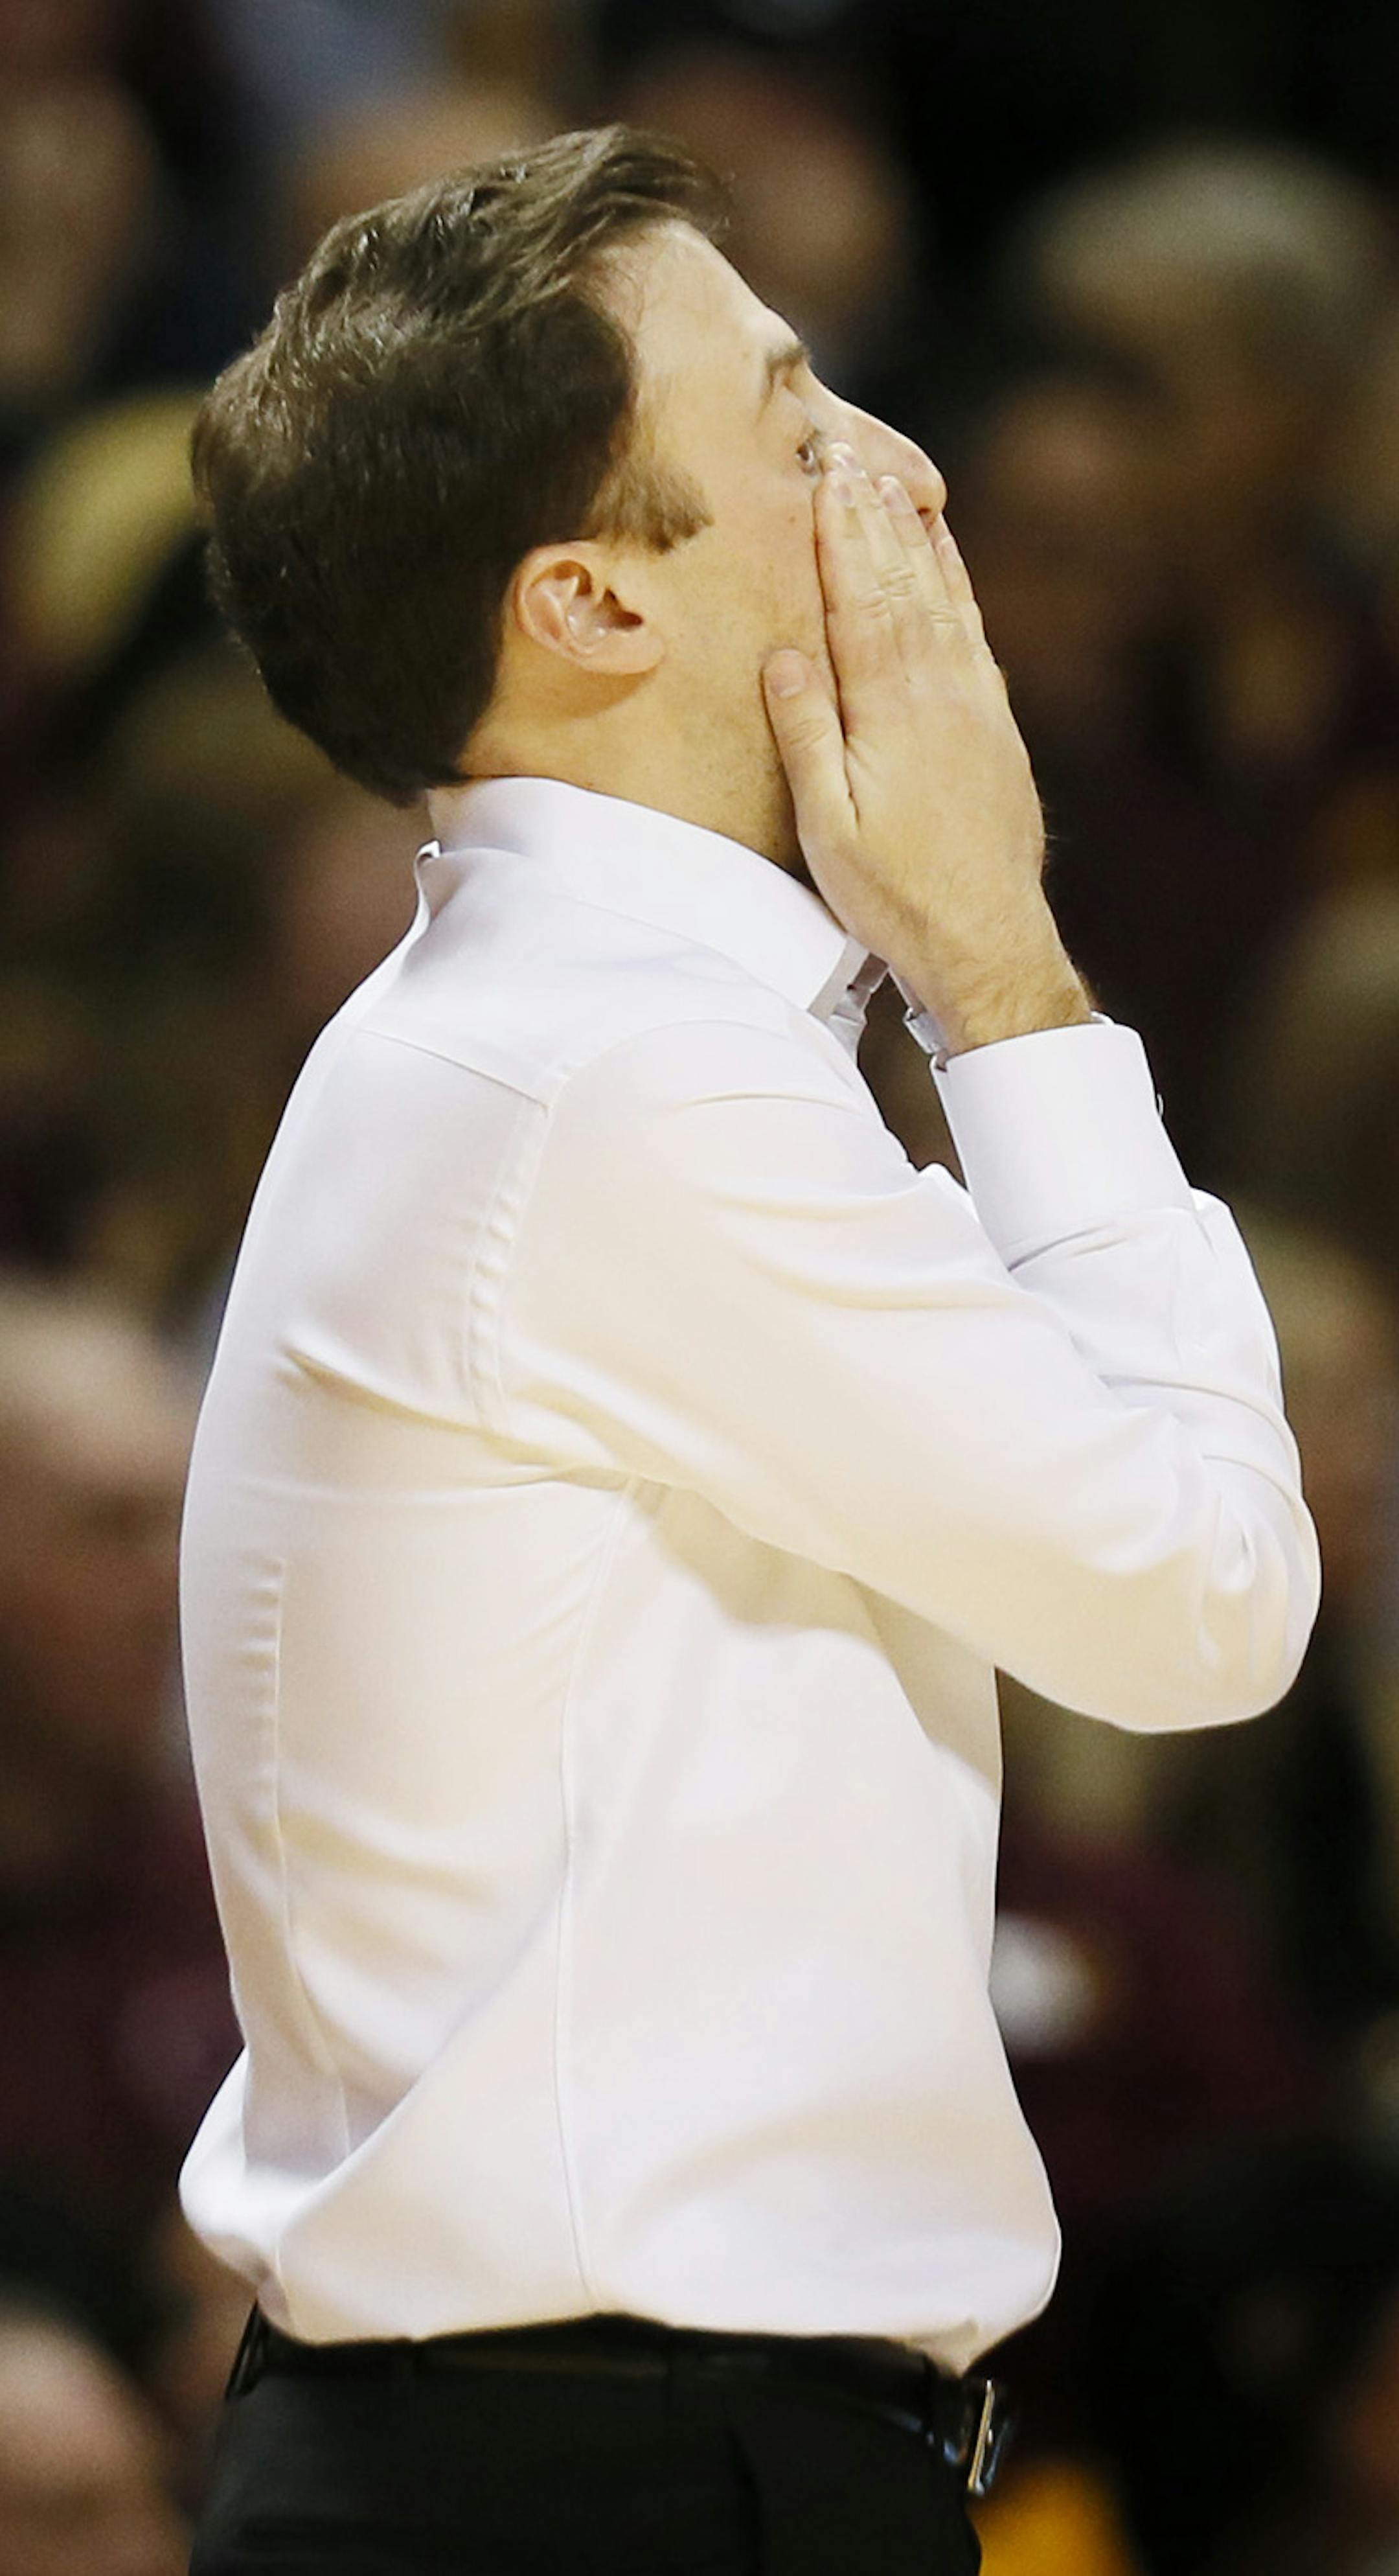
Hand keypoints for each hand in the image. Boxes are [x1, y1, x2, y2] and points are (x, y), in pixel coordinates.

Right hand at [762, 446, 1089, 1052]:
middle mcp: (943, 694)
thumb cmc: (898, 898)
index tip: (823, 475)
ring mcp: (979, 707)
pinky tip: (946, 562)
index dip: (840, 534)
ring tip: (895, 484)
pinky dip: (957, 586)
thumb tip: (785, 655)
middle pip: (902, 584)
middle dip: (874, 516)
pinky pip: (974, 633)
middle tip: (850, 454)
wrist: (992, 943)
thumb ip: (808, 738)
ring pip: (944, 600)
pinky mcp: (999, 727)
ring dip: (917, 539)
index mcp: (892, 712)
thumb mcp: (830, 830)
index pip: (859, 601)